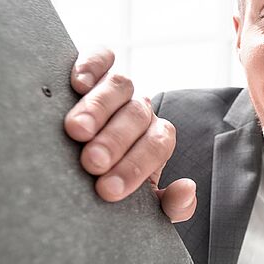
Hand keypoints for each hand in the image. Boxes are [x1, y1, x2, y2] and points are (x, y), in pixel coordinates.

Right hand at [64, 49, 196, 222]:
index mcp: (156, 140)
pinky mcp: (93, 69)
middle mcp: (140, 111)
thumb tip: (186, 190)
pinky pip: (100, 57)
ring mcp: (118, 90)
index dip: (136, 167)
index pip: (158, 146)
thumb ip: (169, 205)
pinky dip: (91, 65)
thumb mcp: (139, 205)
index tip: (108, 190)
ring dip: (98, 108)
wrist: (80, 167)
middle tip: (92, 163)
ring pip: (120, 86)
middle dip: (115, 141)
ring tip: (76, 131)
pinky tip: (77, 84)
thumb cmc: (108, 184)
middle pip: (138, 116)